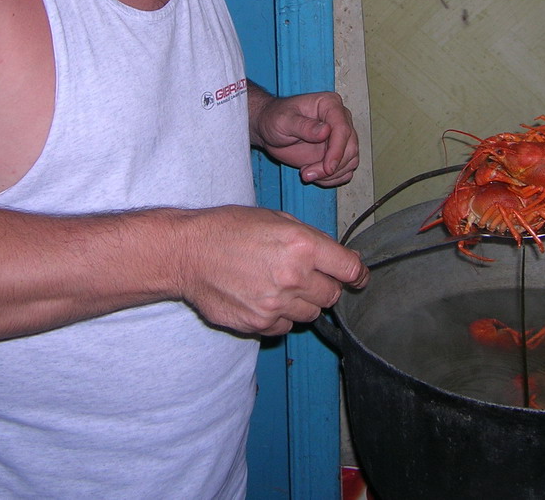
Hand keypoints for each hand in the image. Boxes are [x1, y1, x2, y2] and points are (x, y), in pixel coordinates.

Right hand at [177, 206, 369, 335]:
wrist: (188, 253)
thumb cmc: (228, 229)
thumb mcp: (275, 218)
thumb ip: (310, 239)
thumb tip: (337, 258)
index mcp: (302, 245)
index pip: (349, 269)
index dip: (357, 274)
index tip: (357, 277)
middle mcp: (294, 277)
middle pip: (332, 295)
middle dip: (324, 286)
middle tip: (306, 276)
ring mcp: (276, 304)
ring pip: (310, 314)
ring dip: (302, 302)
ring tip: (278, 285)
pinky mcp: (259, 324)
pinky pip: (285, 326)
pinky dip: (280, 316)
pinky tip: (262, 297)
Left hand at [250, 88, 358, 186]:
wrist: (269, 130)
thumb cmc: (275, 118)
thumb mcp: (283, 120)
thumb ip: (303, 125)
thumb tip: (325, 131)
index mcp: (330, 105)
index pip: (343, 129)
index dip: (337, 150)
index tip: (327, 167)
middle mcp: (340, 120)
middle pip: (350, 148)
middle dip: (332, 167)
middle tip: (307, 173)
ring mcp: (340, 138)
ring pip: (350, 161)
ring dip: (330, 175)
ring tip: (306, 173)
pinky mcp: (337, 153)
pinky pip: (345, 170)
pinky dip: (332, 178)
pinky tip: (314, 175)